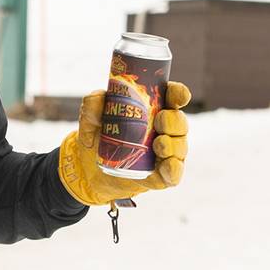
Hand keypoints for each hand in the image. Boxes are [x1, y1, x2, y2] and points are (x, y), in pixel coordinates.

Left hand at [56, 81, 191, 205]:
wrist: (89, 170)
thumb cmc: (98, 138)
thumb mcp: (90, 119)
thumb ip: (93, 105)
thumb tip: (100, 97)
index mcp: (153, 110)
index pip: (172, 98)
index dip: (179, 94)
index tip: (179, 96)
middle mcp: (164, 130)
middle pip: (179, 122)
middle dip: (173, 120)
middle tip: (159, 120)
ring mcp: (165, 153)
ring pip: (179, 146)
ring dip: (173, 144)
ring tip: (159, 144)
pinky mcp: (161, 175)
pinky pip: (174, 173)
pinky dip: (174, 169)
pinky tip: (167, 166)